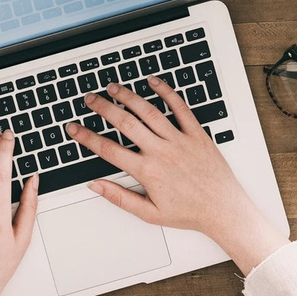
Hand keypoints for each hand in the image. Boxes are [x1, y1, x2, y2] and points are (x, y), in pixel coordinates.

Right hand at [65, 79, 287, 275]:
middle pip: (125, 123)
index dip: (87, 137)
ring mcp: (179, 140)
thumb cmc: (189, 212)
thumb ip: (119, 197)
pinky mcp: (196, 134)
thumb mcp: (149, 213)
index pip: (108, 150)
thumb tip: (95, 185)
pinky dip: (166, 92)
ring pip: (149, 112)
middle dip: (103, 108)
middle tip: (90, 99)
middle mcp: (161, 151)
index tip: (74, 128)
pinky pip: (180, 108)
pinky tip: (153, 82)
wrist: (222, 209)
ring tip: (114, 88)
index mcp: (147, 171)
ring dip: (129, 97)